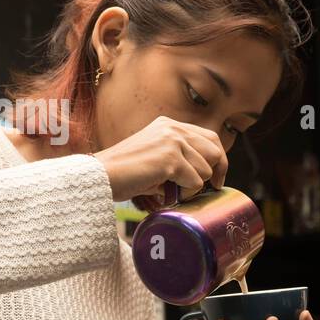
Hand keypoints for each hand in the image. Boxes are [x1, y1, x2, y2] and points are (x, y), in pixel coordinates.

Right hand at [95, 115, 227, 202]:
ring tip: (171, 189)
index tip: (217, 178)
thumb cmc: (125, 173)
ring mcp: (172, 142)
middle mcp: (173, 129)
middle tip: (208, 188)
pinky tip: (166, 193)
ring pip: (206, 170)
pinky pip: (195, 183)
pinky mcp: (170, 159)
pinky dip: (184, 194)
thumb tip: (206, 176)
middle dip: (215, 173)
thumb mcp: (156, 156)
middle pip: (215, 151)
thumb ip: (179, 158)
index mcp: (169, 125)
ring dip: (193, 186)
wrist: (100, 176)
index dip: (219, 159)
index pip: (211, 137)